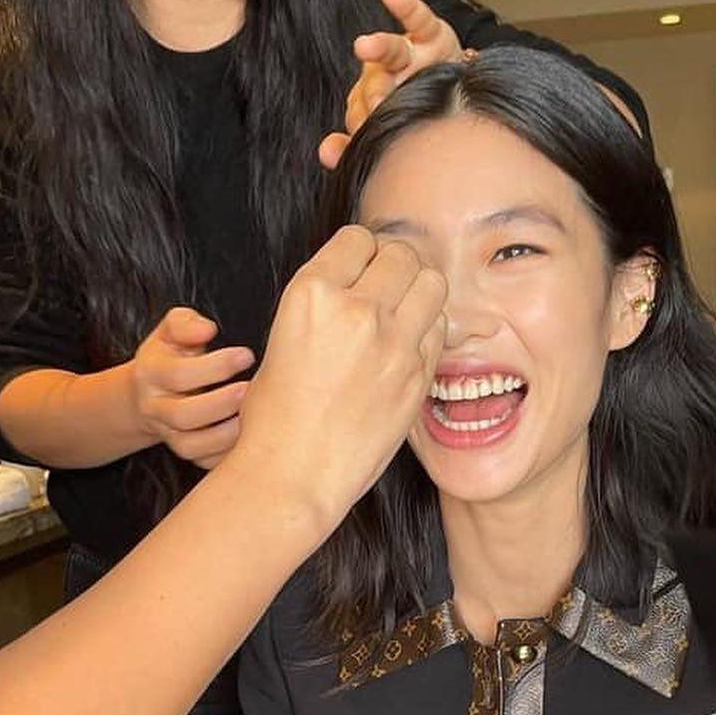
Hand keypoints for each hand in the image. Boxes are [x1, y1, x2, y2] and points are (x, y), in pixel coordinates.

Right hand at [129, 307, 254, 469]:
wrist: (151, 393)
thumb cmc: (172, 356)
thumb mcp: (171, 330)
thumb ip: (186, 324)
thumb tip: (206, 330)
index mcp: (151, 373)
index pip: (179, 374)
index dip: (215, 366)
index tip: (247, 355)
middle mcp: (155, 408)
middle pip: (183, 415)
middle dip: (222, 404)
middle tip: (251, 390)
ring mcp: (169, 434)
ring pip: (193, 446)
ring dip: (227, 435)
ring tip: (255, 418)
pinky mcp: (187, 453)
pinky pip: (206, 462)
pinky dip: (228, 454)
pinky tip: (250, 438)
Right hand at [227, 225, 446, 535]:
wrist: (293, 475)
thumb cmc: (276, 417)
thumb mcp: (283, 338)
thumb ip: (324, 306)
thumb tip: (356, 288)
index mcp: (312, 292)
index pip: (358, 239)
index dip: (360, 253)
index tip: (359, 271)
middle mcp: (356, 310)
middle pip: (402, 254)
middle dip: (395, 266)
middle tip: (386, 290)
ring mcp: (393, 344)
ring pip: (432, 283)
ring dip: (420, 291)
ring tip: (404, 313)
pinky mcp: (417, 377)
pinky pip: (439, 330)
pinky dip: (428, 331)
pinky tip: (408, 348)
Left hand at [320, 0, 466, 168]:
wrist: (463, 95)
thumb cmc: (420, 112)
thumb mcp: (392, 129)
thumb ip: (355, 145)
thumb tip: (325, 154)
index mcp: (375, 101)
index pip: (362, 113)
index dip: (363, 123)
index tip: (366, 136)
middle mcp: (389, 76)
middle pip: (375, 84)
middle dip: (373, 94)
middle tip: (374, 107)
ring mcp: (410, 55)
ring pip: (392, 51)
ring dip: (379, 47)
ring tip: (365, 47)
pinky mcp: (432, 35)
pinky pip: (418, 18)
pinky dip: (405, 6)